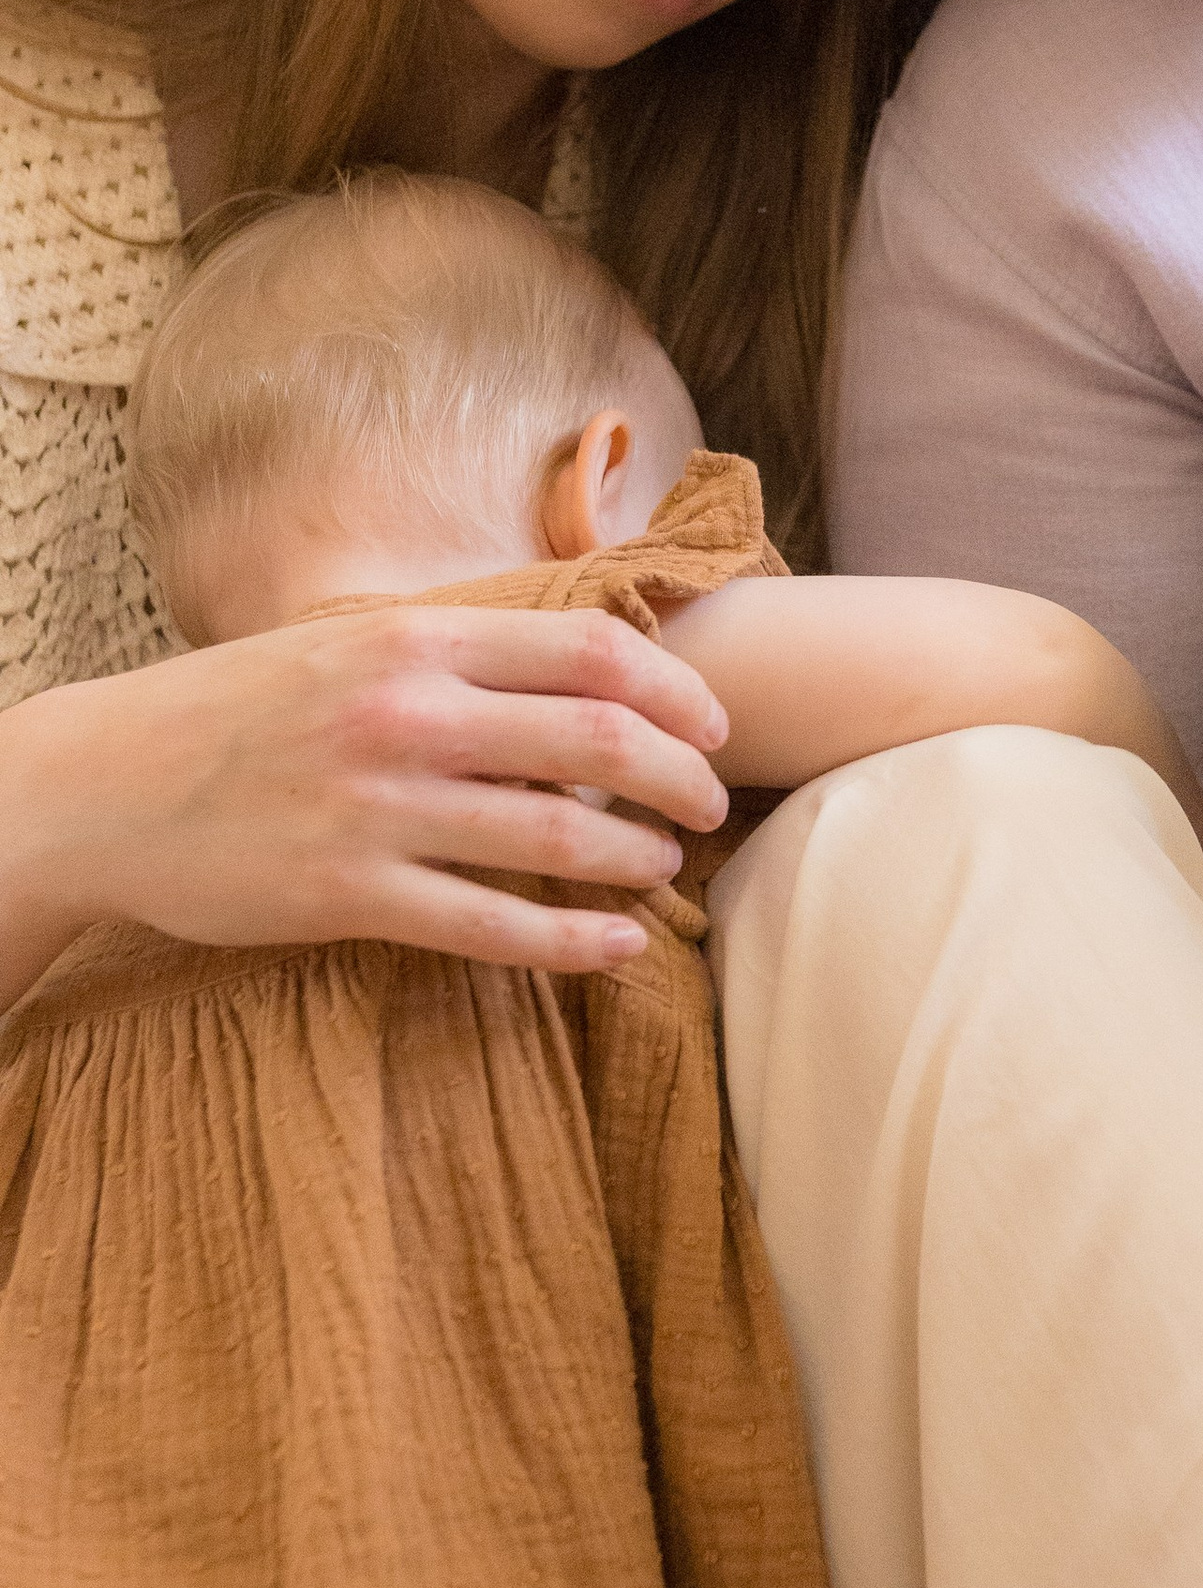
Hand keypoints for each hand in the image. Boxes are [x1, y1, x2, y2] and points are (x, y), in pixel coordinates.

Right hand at [2, 605, 731, 1004]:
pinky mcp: (347, 894)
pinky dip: (571, 941)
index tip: (713, 727)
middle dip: (680, 777)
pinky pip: (490, 925)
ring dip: (636, 858)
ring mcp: (378, 807)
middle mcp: (407, 715)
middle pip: (599, 739)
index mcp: (416, 641)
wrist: (104, 784)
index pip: (592, 651)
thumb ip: (458, 662)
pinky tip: (616, 947)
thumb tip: (580, 690)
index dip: (677, 692)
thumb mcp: (348, 648)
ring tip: (664, 868)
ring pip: (557, 835)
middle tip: (711, 807)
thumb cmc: (239, 711)